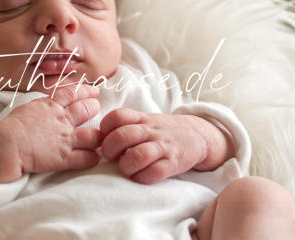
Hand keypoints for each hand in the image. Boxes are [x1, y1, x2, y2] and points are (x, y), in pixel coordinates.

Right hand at [0, 84, 101, 183]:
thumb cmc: (11, 127)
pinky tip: (95, 157)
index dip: (86, 91)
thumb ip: (42, 106)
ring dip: (98, 136)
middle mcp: (61, 120)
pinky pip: (86, 158)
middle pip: (87, 109)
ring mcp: (65, 139)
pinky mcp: (64, 158)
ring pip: (93, 135)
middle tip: (96, 109)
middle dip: (94, 108)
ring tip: (99, 136)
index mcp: (50, 106)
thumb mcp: (27, 108)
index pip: (73, 93)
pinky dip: (93, 158)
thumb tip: (48, 104)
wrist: (6, 145)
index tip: (94, 92)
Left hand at [100, 108, 232, 183]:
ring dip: (125, 166)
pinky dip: (142, 178)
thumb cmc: (162, 131)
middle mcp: (151, 131)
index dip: (105, 128)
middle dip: (109, 149)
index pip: (117, 116)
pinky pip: (154, 173)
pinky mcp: (173, 163)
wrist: (197, 135)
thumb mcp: (145, 120)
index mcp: (141, 119)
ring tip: (125, 168)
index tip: (104, 138)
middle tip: (109, 157)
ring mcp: (162, 147)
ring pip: (137, 155)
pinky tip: (139, 176)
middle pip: (123, 136)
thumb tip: (96, 138)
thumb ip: (124, 125)